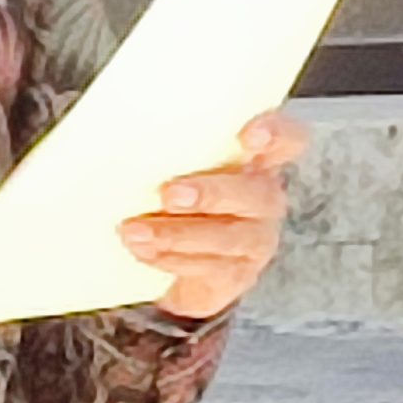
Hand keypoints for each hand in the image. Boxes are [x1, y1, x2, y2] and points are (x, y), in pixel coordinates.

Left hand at [119, 109, 309, 319]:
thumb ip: (167, 144)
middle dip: (211, 194)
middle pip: (254, 194)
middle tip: (169, 194)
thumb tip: (114, 126)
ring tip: (135, 231)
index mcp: (257, 158)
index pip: (288, 139)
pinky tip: (142, 250)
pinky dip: (171, 258)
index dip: (276, 134)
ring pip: (228, 237)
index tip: (248, 136)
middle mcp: (262, 198)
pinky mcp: (235, 275)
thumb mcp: (176, 160)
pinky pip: (209, 269)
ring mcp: (254, 239)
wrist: (174, 254)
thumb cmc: (177, 190)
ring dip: (178, 233)